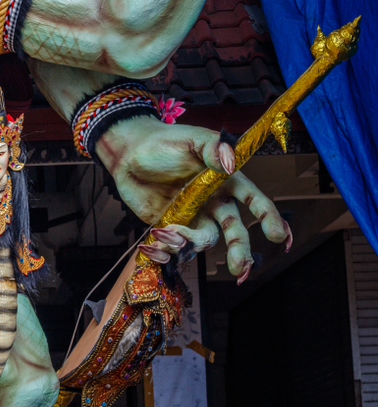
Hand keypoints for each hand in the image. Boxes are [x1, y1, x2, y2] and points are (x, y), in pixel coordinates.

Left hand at [96, 115, 290, 281]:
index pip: (253, 200)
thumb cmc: (164, 142)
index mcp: (225, 181)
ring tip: (168, 232)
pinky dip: (167, 252)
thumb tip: (230, 162)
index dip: (268, 217)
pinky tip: (154, 246)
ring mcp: (193, 217)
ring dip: (190, 243)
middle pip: (234, 231)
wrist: (128, 153)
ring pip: (204, 242)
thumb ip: (212, 148)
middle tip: (239, 267)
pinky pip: (176, 248)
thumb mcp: (191, 139)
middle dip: (240, 250)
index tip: (277, 236)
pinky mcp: (171, 227)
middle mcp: (213, 203)